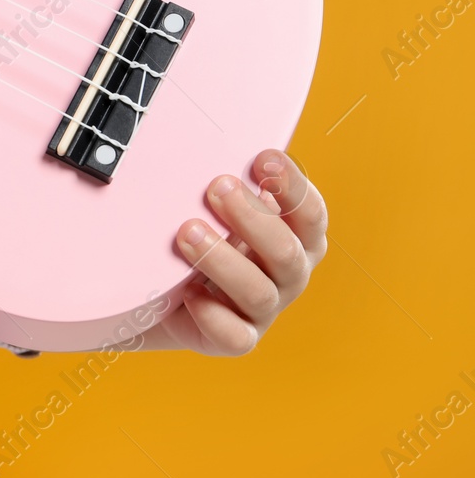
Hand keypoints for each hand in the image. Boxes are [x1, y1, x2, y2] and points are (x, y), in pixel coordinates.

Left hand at [145, 149, 327, 355]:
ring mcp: (264, 310)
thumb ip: (226, 182)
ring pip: (258, 291)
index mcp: (297, 237)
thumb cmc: (203, 234)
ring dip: (223, 259)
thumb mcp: (216, 206)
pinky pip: (235, 335)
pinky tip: (187, 292)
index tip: (262, 159)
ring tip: (187, 231)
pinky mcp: (236, 338)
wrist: (165, 290)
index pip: (311, 213)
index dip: (293, 186)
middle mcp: (289, 274)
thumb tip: (208, 139)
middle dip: (252, 218)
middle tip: (216, 187)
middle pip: (287, 251)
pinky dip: (213, 314)